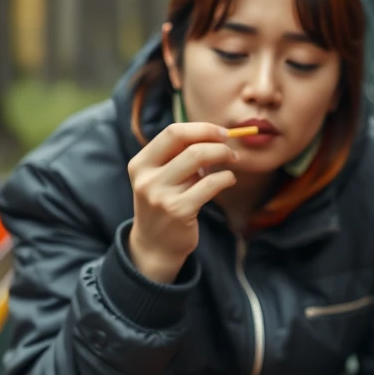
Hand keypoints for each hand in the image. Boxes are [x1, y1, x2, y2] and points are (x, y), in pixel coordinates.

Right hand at [127, 122, 237, 283]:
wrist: (155, 245)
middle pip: (189, 144)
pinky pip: (210, 184)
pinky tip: (229, 180)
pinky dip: (226, 178)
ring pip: (200, 160)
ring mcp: (161, 195)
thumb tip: (215, 135)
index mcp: (141, 163)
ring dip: (223, 157)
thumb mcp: (162, 178)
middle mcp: (147, 177)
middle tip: (231, 150)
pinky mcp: (179, 210)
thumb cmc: (165, 204)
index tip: (222, 133)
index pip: (173, 132)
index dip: (202, 129)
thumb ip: (180, 157)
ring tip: (232, 163)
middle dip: (217, 143)